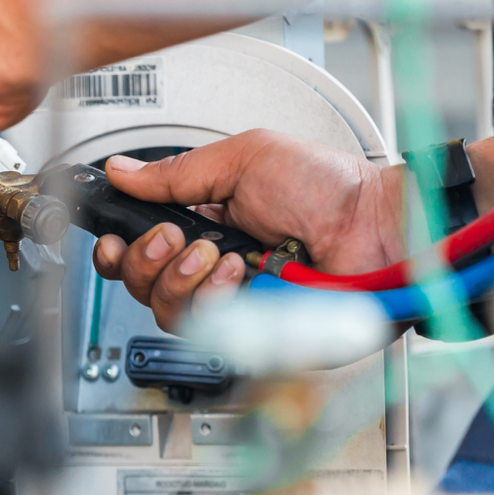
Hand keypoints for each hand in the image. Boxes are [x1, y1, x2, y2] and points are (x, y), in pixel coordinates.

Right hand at [91, 130, 404, 331]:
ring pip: (167, 313)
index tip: (113, 238)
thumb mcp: (245, 158)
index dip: (119, 249)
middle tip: (176, 237)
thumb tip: (122, 171)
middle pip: (142, 286)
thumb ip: (178, 171)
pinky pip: (207, 333)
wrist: (380, 225)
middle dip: (146, 260)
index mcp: (207, 225)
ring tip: (220, 254)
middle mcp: (214, 270)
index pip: (141, 250)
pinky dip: (216, 300)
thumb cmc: (332, 189)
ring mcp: (234, 306)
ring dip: (183, 279)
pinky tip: (242, 275)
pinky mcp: (254, 335)